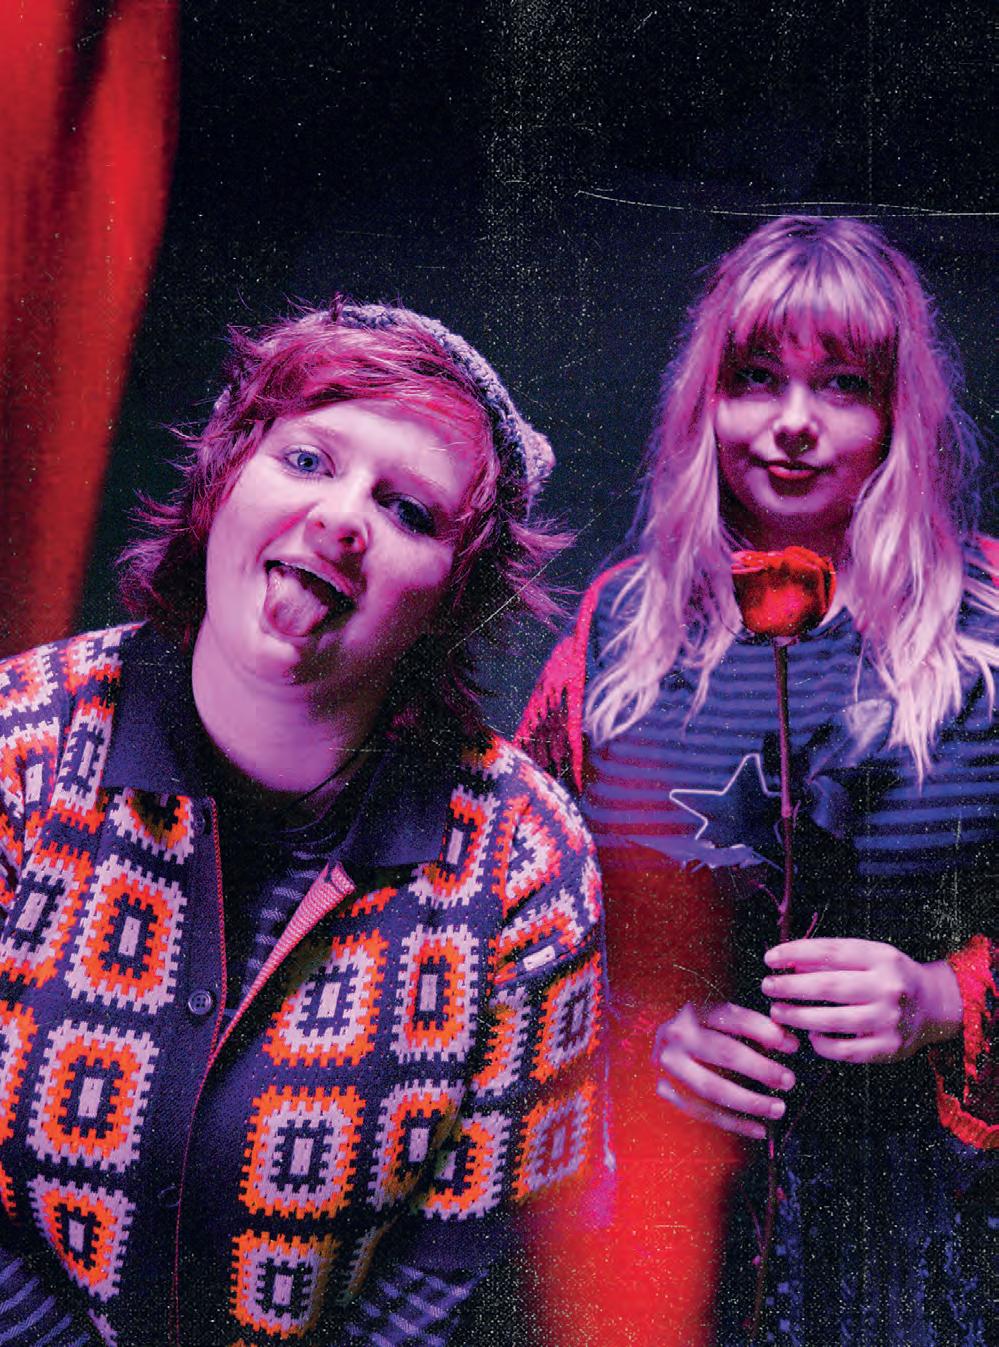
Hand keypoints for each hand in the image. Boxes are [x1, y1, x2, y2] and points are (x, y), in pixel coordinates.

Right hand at [654, 1001, 798, 1139]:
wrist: (654, 1044)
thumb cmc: (697, 1029)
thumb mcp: (717, 1016)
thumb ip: (748, 1026)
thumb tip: (787, 1042)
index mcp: (694, 1011)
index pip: (734, 1018)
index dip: (766, 1031)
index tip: (792, 1046)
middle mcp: (678, 1036)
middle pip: (725, 1053)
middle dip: (761, 1069)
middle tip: (788, 1080)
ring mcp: (670, 1066)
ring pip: (713, 1089)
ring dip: (750, 1101)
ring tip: (778, 1108)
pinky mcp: (668, 1091)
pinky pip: (704, 1113)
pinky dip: (734, 1124)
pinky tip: (758, 1129)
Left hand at [762, 938, 962, 1063]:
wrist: (933, 1004)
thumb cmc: (887, 976)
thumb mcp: (867, 956)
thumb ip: (831, 958)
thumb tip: (787, 963)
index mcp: (881, 957)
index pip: (831, 951)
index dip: (796, 953)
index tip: (770, 958)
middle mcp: (888, 987)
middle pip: (829, 986)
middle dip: (791, 987)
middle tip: (767, 986)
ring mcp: (890, 1020)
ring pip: (833, 1021)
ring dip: (798, 1016)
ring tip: (778, 1011)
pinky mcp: (889, 1048)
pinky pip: (846, 1051)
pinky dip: (822, 1044)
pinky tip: (810, 1035)